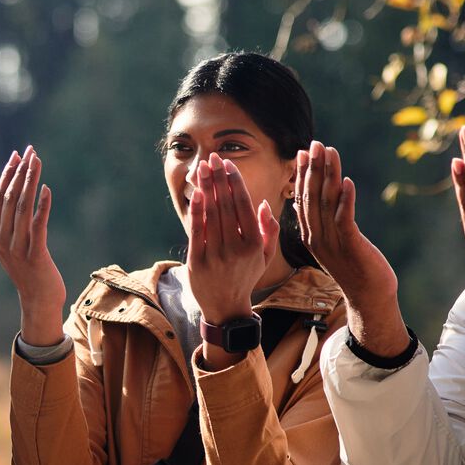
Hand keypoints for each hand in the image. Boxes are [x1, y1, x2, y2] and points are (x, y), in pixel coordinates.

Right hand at [0, 147, 67, 344]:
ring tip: (37, 162)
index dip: (8, 174)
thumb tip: (20, 195)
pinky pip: (38, 225)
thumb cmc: (30, 271)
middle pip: (9, 198)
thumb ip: (14, 225)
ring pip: (22, 207)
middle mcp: (2, 240)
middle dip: (20, 172)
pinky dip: (42, 205)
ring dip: (30, 182)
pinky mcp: (35, 255)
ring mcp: (17, 249)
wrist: (38, 301)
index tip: (17, 155)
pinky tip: (46, 189)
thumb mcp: (15, 246)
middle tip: (30, 151)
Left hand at [187, 154, 278, 358]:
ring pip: (211, 214)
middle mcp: (236, 248)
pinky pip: (197, 231)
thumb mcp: (265, 256)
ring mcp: (216, 255)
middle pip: (226, 205)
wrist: (225, 307)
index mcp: (254, 244)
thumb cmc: (246, 276)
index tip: (228, 164)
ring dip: (206, 187)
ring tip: (203, 168)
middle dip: (218, 178)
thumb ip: (268, 230)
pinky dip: (197, 210)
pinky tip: (196, 193)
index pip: (244, 205)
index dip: (235, 182)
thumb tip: (263, 203)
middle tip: (212, 158)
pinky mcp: (198, 262)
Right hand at [294, 142, 407, 356]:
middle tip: (315, 144)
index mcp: (310, 234)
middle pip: (312, 196)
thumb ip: (322, 219)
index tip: (303, 152)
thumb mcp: (333, 241)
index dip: (302, 174)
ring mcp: (332, 243)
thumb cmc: (354, 267)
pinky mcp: (350, 246)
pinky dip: (346, 200)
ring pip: (327, 203)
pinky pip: (345, 220)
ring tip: (330, 153)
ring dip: (328, 176)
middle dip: (313, 168)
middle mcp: (316, 237)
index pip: (302, 198)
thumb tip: (309, 199)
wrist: (369, 297)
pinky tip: (347, 182)